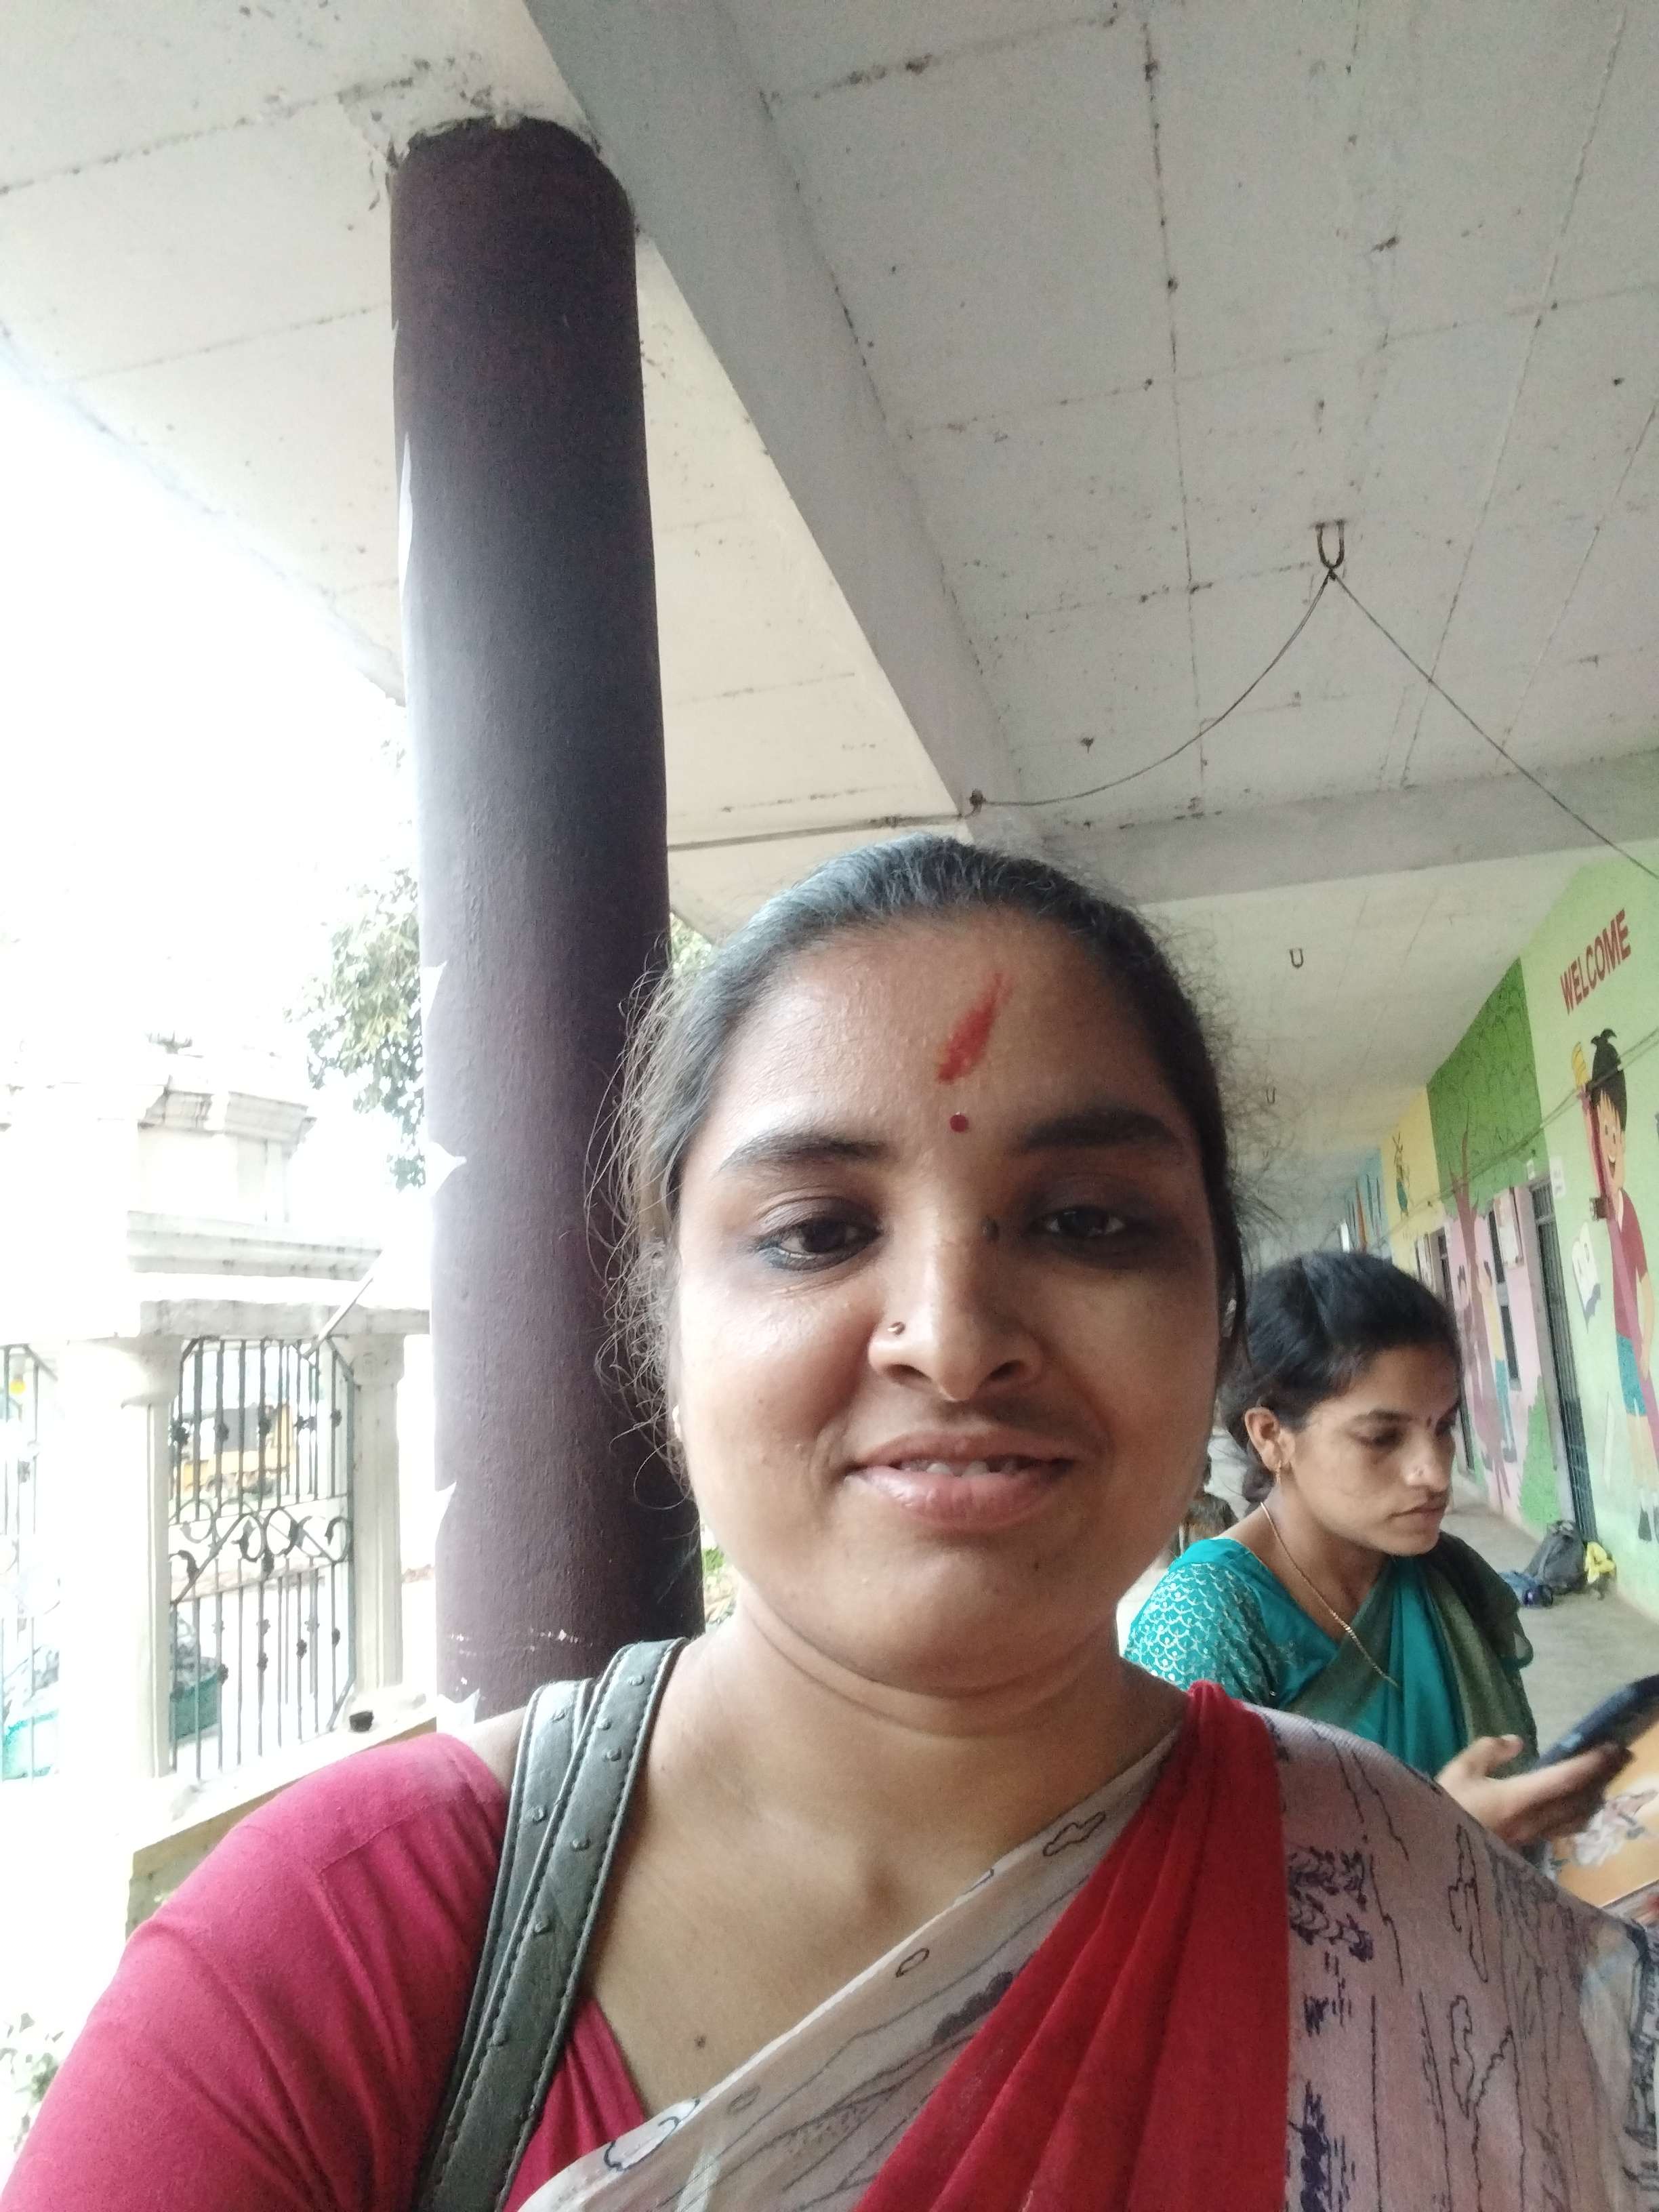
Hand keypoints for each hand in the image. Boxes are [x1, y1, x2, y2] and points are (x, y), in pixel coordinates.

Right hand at [1436, 1735, 1627, 1848]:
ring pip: (1576, 1819)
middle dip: (1602, 1778)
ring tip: (1600, 1780)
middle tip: (1617, 1758)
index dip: (1591, 1763)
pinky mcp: (1526, 1847)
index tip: (1610, 1747)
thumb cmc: (1443, 1808)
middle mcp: (1533, 1821)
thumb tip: (1517, 1741)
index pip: (1566, 1779)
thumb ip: (1488, 1751)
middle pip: (1580, 1801)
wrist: (1433, 1854)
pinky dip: (1578, 1813)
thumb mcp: (1458, 1771)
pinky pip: (1564, 1829)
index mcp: (1518, 1798)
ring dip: (1593, 1798)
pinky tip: (1574, 1805)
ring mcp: (1532, 1838)